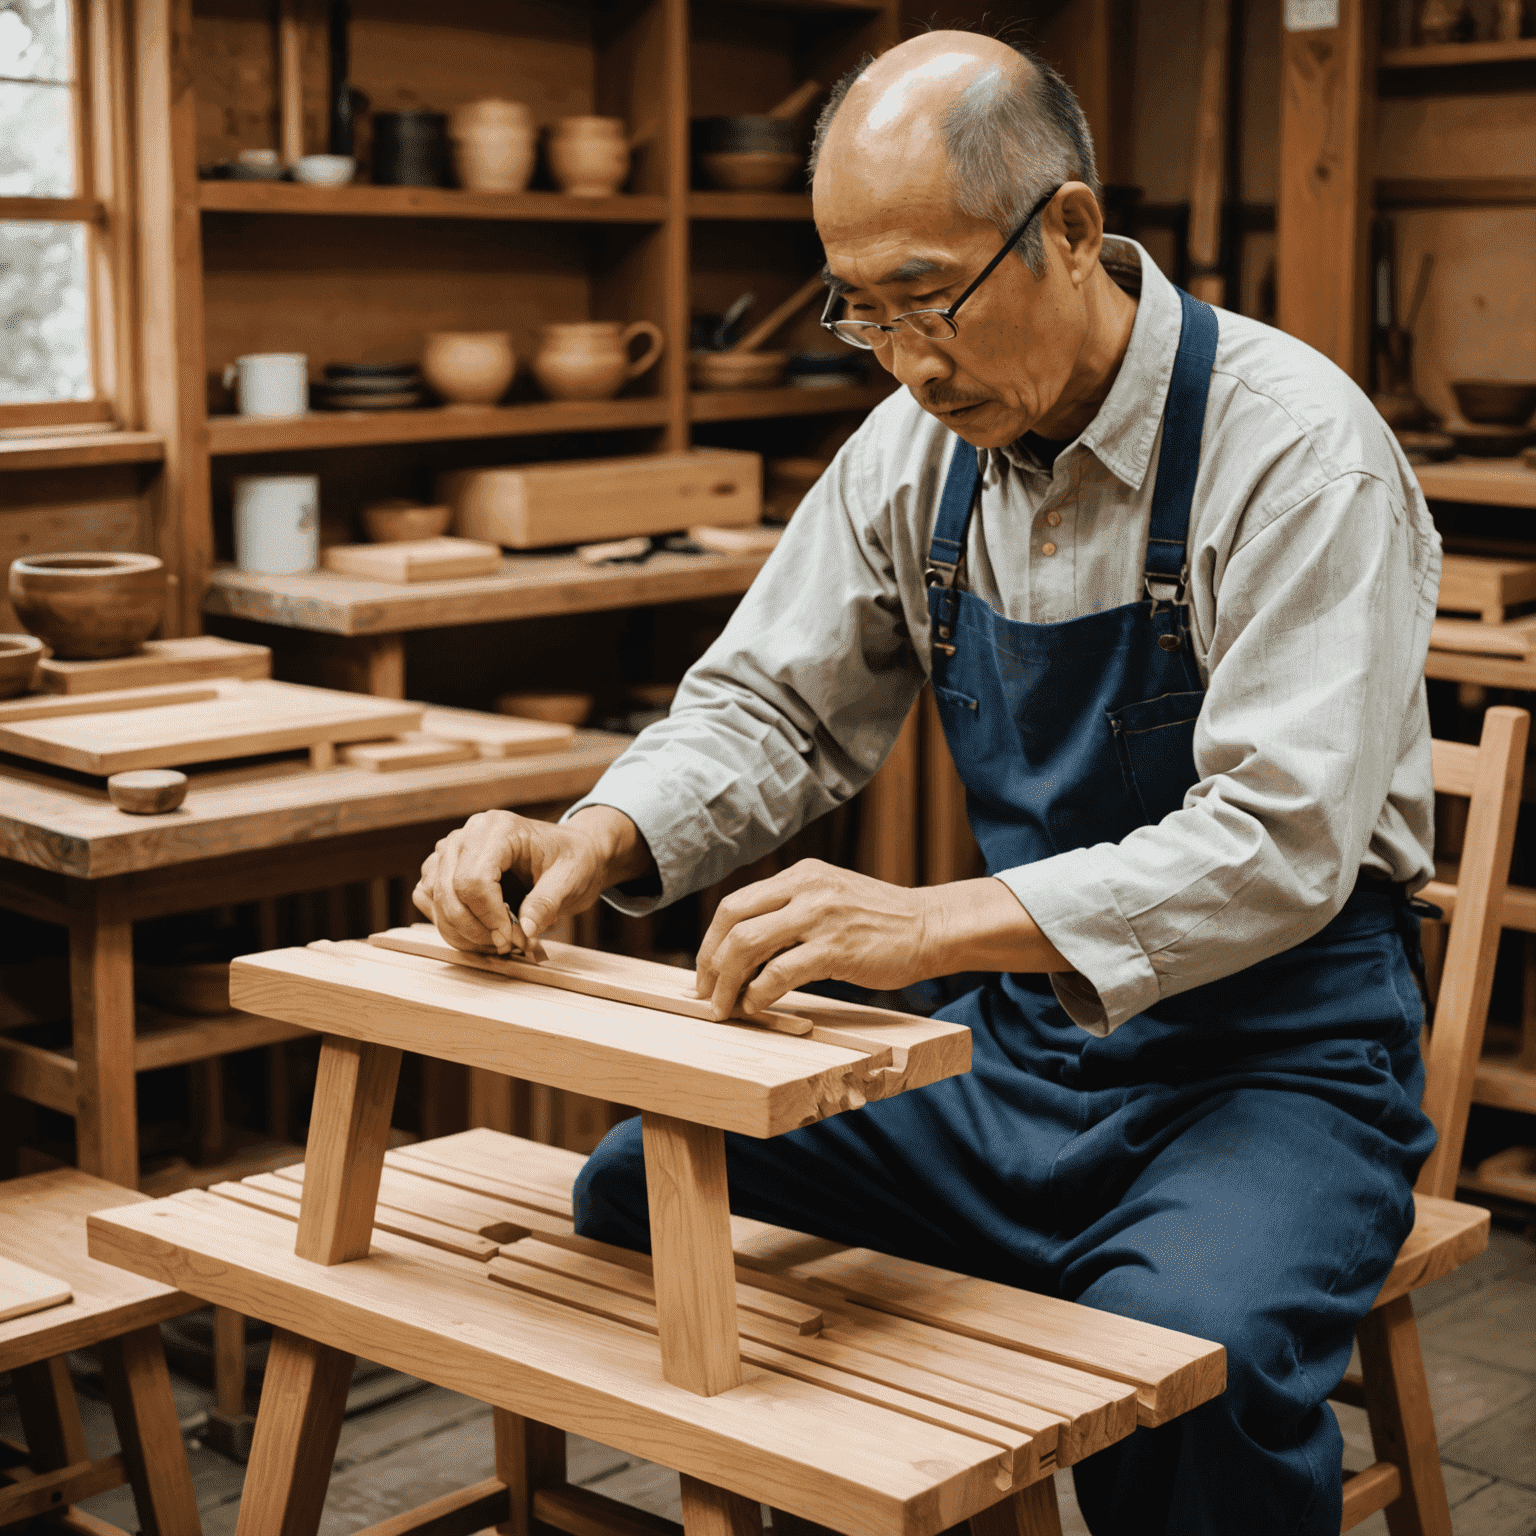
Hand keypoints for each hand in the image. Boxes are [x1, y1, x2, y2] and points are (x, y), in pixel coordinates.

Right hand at [413, 805, 650, 954]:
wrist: (571, 852)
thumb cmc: (574, 860)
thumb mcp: (571, 879)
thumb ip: (546, 903)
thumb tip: (522, 932)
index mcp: (500, 829)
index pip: (473, 879)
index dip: (488, 917)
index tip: (512, 939)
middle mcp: (469, 833)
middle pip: (448, 889)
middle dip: (474, 928)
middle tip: (505, 946)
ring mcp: (452, 848)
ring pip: (431, 894)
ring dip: (456, 928)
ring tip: (491, 941)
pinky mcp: (445, 865)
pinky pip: (426, 895)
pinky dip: (444, 920)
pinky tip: (475, 931)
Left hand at [694, 860, 1071, 1017]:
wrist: (931, 927)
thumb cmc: (879, 922)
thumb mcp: (829, 898)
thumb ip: (791, 911)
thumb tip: (744, 949)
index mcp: (800, 875)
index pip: (735, 903)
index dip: (711, 940)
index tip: (706, 971)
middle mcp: (805, 889)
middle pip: (732, 920)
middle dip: (710, 962)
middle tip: (706, 994)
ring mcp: (820, 916)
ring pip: (749, 945)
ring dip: (728, 982)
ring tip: (725, 1007)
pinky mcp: (836, 948)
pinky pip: (780, 973)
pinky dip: (760, 993)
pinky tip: (758, 1006)